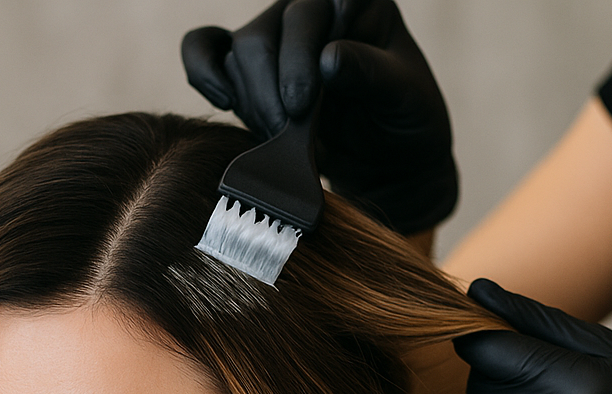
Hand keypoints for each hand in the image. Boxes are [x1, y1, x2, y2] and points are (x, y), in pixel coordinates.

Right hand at [181, 0, 457, 234]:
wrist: (389, 160)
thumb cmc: (406, 123)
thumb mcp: (408, 101)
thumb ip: (373, 76)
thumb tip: (329, 58)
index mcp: (356, 1)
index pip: (315, 7)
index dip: (301, 52)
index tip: (304, 105)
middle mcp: (314, 9)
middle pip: (266, 34)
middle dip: (273, 91)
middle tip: (290, 133)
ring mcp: (278, 34)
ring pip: (240, 54)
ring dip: (254, 103)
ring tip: (281, 139)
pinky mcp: (250, 66)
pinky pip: (206, 49)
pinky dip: (203, 71)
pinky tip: (222, 100)